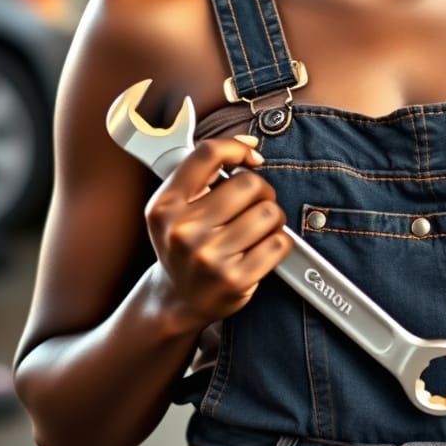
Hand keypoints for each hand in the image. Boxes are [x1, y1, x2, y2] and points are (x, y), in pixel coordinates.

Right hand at [144, 135, 292, 325]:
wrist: (177, 299)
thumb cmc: (184, 243)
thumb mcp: (173, 206)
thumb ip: (201, 172)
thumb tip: (249, 145)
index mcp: (166, 205)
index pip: (208, 154)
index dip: (237, 148)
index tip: (251, 156)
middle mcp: (183, 230)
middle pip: (250, 183)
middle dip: (262, 191)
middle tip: (254, 205)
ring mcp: (208, 257)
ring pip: (270, 212)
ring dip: (273, 218)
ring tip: (258, 228)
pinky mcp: (234, 280)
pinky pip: (280, 243)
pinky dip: (279, 242)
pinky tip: (262, 248)